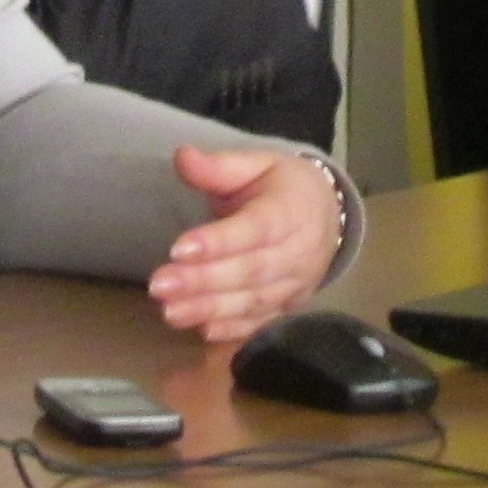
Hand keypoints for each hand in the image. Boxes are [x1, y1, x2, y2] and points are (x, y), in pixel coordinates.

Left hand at [146, 146, 341, 341]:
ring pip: (252, 301)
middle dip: (202, 281)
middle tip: (159, 286)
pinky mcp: (288, 307)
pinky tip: (202, 331)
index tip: (177, 249)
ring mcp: (295, 285)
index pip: (253, 229)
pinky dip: (232, 330)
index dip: (217, 241)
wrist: (328, 214)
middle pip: (249, 270)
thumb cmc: (283, 186)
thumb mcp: (256, 164)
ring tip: (169, 311)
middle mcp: (297, 252)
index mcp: (289, 211)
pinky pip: (260, 323)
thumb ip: (218, 167)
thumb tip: (181, 156)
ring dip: (209, 309)